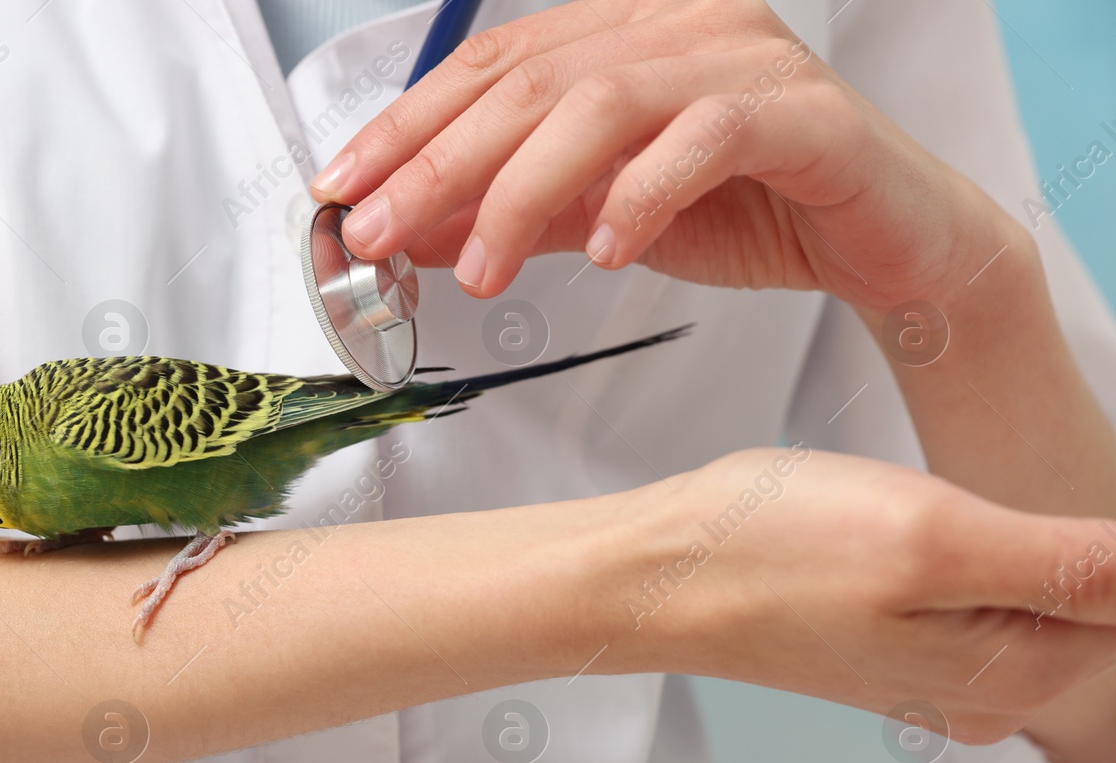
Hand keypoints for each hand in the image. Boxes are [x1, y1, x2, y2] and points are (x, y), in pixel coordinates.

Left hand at [311, 0, 1009, 312]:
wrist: (885, 244)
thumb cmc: (749, 209)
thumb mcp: (597, 215)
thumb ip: (510, 215)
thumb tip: (411, 232)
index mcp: (626, 30)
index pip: (491, 62)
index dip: (408, 124)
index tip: (344, 188)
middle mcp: (681, 23)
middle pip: (530, 81)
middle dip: (438, 165)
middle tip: (379, 236)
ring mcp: (745, 56)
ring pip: (603, 103)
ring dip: (521, 194)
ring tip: (480, 272)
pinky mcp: (802, 111)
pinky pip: (704, 138)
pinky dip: (640, 196)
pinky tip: (601, 252)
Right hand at [605, 447, 1115, 744]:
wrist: (655, 576)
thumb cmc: (770, 554)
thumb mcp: (934, 537)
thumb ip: (1073, 563)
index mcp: (1017, 673)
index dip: (1098, 531)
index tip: (982, 507)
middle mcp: (991, 692)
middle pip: (1092, 596)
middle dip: (1050, 529)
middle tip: (940, 495)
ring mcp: (944, 674)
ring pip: (1032, 588)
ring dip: (999, 533)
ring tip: (907, 507)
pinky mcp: (901, 647)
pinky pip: (977, 593)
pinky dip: (960, 548)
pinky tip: (900, 524)